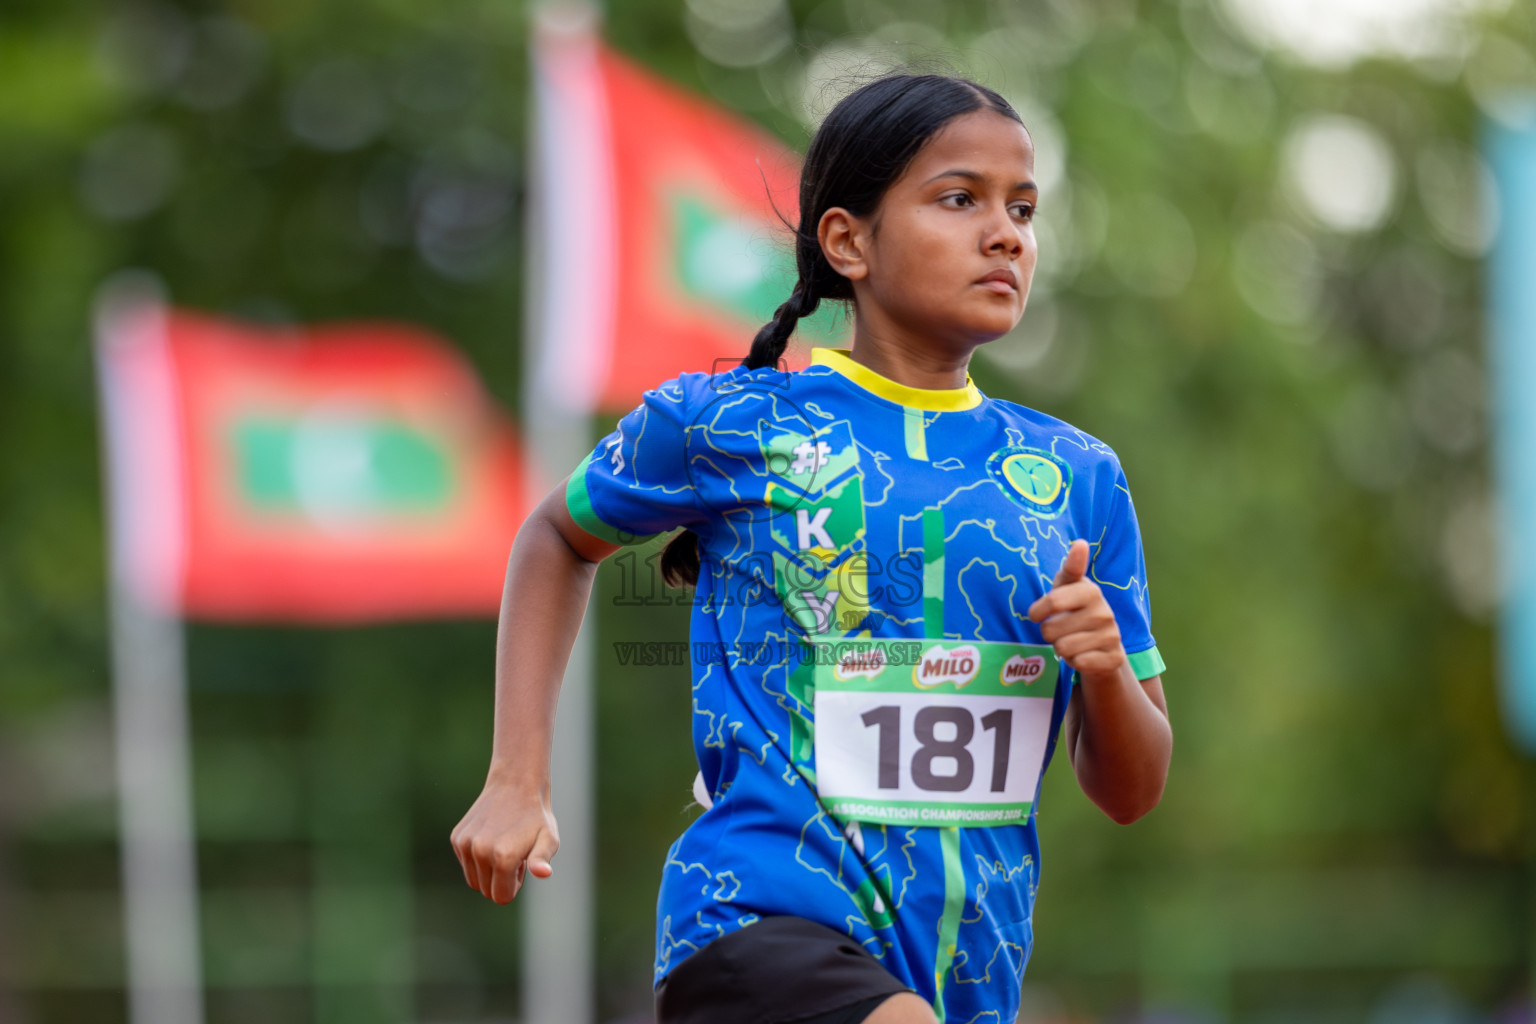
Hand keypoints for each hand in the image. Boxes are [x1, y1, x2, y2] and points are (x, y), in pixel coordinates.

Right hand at [450, 773, 559, 904]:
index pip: (501, 897)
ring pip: (473, 880)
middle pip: (486, 891)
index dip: (514, 886)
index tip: (521, 866)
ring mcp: (465, 844)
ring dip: (488, 871)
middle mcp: (480, 852)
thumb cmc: (536, 818)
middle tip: (514, 854)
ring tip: (503, 847)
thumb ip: (542, 860)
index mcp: (503, 858)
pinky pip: (465, 864)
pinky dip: (477, 859)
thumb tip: (543, 873)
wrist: (515, 785)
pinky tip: (492, 838)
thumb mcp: (548, 839)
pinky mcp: (457, 838)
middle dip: (501, 880)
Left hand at [1027, 539, 1126, 679]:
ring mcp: (1112, 636)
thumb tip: (1080, 543)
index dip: (1040, 610)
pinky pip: (1079, 663)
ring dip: (1060, 648)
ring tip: (1071, 641)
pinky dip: (1074, 662)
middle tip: (1059, 630)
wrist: (1102, 645)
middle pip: (1050, 629)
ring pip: (1063, 648)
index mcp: (1090, 591)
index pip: (1054, 600)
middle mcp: (1104, 612)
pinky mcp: (1114, 658)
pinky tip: (1083, 655)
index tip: (1035, 615)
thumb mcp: (1067, 588)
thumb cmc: (1074, 610)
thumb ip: (1070, 568)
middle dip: (1049, 633)